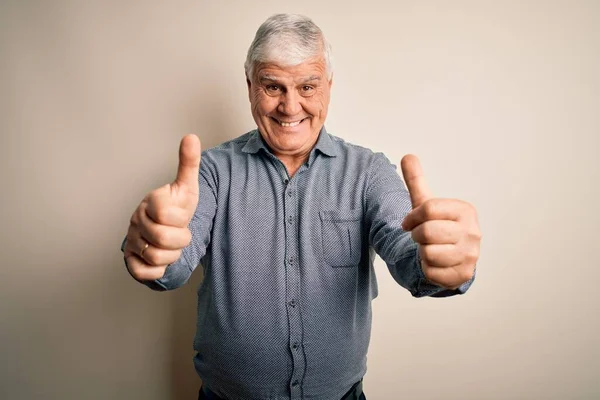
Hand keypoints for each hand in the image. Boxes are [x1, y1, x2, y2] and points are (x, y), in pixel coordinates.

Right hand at [124, 134, 200, 281]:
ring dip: (172, 255)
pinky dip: (159, 270)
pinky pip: (145, 273)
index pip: (167, 215)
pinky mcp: (131, 261)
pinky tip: (162, 258)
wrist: (167, 230)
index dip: (181, 220)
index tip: (181, 216)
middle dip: (180, 240)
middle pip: (162, 239)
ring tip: (172, 245)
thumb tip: (191, 137)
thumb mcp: (187, 187)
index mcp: (150, 202)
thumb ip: (189, 163)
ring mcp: (131, 240)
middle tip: (180, 234)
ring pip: (156, 257)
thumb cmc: (177, 207)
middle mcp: (136, 220)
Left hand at [400, 155, 480, 289]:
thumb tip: (407, 156)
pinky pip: (431, 271)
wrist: (450, 258)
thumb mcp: (426, 204)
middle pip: (427, 232)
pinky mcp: (463, 275)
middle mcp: (473, 232)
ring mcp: (471, 255)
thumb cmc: (436, 227)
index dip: (411, 218)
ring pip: (428, 253)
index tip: (409, 222)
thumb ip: (416, 181)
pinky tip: (435, 264)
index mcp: (465, 211)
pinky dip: (426, 269)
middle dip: (417, 236)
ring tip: (430, 249)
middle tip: (422, 237)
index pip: (428, 209)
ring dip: (422, 253)